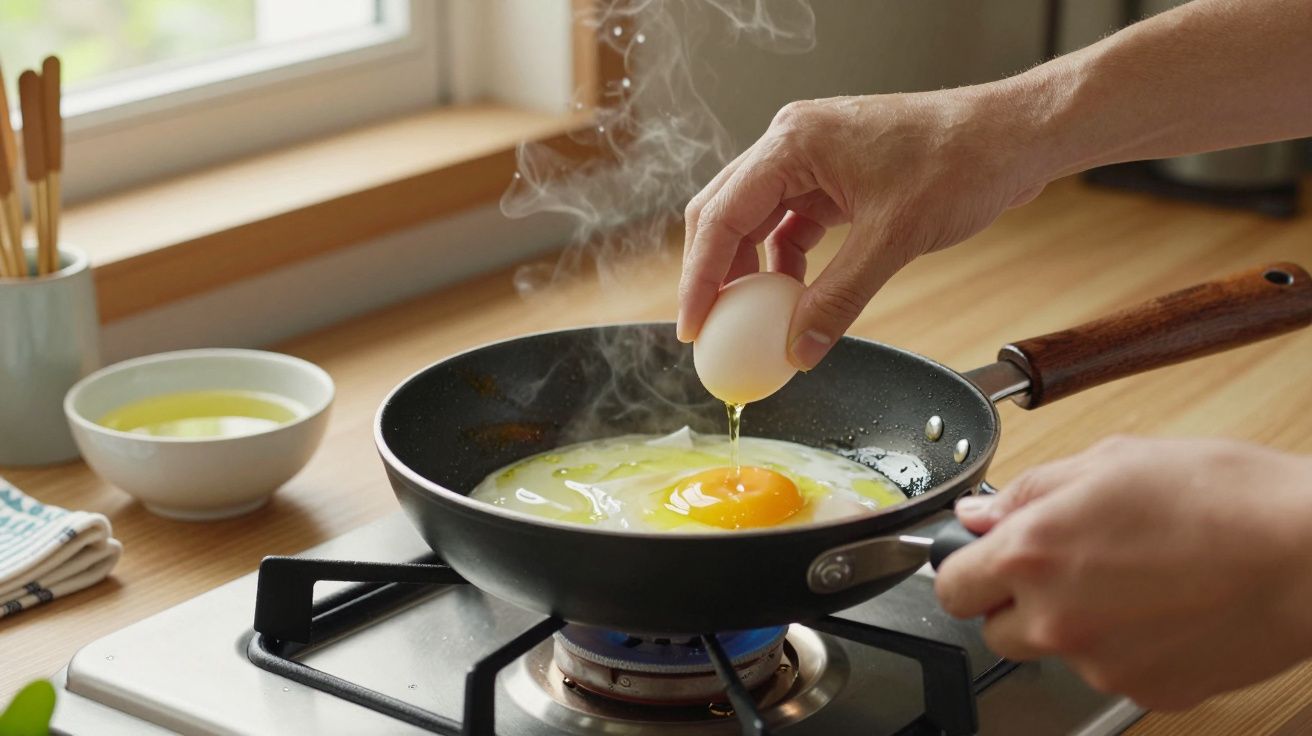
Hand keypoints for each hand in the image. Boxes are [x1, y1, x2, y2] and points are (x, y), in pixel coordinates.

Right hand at [677, 90, 1046, 368]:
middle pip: (724, 214)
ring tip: (751, 324)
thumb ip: (838, 299)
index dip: (699, 277)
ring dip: (750, 273)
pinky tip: (793, 300)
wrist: (1014, 138)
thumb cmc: (961, 162)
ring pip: (754, 222)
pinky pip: (790, 226)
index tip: (692, 326)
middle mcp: (791, 143)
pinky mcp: (833, 178)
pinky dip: (786, 265)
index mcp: (792, 142)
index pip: (721, 215)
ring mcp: (811, 159)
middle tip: (710, 331)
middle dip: (713, 275)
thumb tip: (798, 351)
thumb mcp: (893, 240)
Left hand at [934, 436, 1311, 709]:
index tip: (981, 558)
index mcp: (1033, 552)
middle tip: (1064, 564)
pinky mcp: (1147, 691)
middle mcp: (1055, 617)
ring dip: (1073, 623)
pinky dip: (1125, 646)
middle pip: (994, 629)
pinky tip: (1164, 607)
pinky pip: (1111, 671)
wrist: (1310, 555)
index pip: (951, 585)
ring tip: (1132, 578)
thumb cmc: (1223, 497)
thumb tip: (981, 514)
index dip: (965, 568)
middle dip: (1015, 599)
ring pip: (1054, 652)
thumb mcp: (1112, 460)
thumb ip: (1030, 492)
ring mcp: (1101, 664)